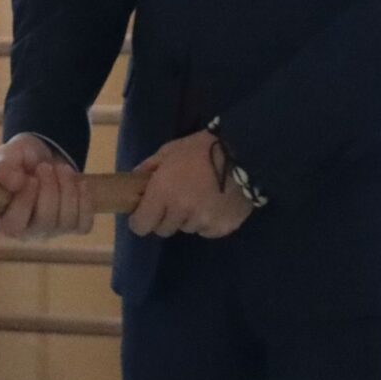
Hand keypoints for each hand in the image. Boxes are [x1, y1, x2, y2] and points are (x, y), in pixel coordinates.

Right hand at [0, 133, 93, 239]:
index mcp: (5, 220)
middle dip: (49, 190)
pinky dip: (85, 202)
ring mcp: (53, 231)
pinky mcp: (74, 226)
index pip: (14, 225)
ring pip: (66, 221)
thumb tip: (15, 183)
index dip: (25, 202)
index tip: (31, 179)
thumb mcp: (8, 155)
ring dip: (68, 190)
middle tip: (46, 167)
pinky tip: (80, 182)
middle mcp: (28, 232)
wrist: (44, 158)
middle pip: (45, 221)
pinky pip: (84, 224)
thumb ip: (3, 167)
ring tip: (62, 169)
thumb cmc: (20, 160)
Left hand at [128, 131, 253, 239]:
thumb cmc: (203, 148)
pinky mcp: (221, 227)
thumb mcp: (170, 150)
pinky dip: (208, 221)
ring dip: (189, 218)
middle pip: (163, 229)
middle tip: (177, 200)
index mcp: (163, 193)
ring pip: (187, 229)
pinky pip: (206, 231)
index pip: (141, 225)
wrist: (244, 153)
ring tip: (202, 197)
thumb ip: (150, 167)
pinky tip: (217, 203)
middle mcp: (180, 212)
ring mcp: (202, 222)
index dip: (141, 220)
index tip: (146, 212)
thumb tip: (136, 180)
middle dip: (166, 217)